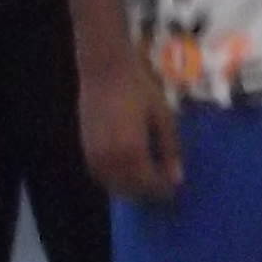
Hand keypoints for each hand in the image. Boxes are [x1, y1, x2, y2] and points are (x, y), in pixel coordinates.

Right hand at [79, 54, 179, 202]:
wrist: (104, 69)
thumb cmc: (139, 89)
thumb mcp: (164, 118)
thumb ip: (170, 150)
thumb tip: (177, 178)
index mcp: (130, 151)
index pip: (148, 184)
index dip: (164, 190)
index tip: (176, 189)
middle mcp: (108, 157)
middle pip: (130, 189)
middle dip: (148, 192)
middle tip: (165, 187)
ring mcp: (93, 153)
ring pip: (112, 185)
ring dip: (131, 188)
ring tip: (150, 181)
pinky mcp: (84, 147)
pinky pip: (100, 174)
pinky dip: (115, 179)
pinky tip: (130, 173)